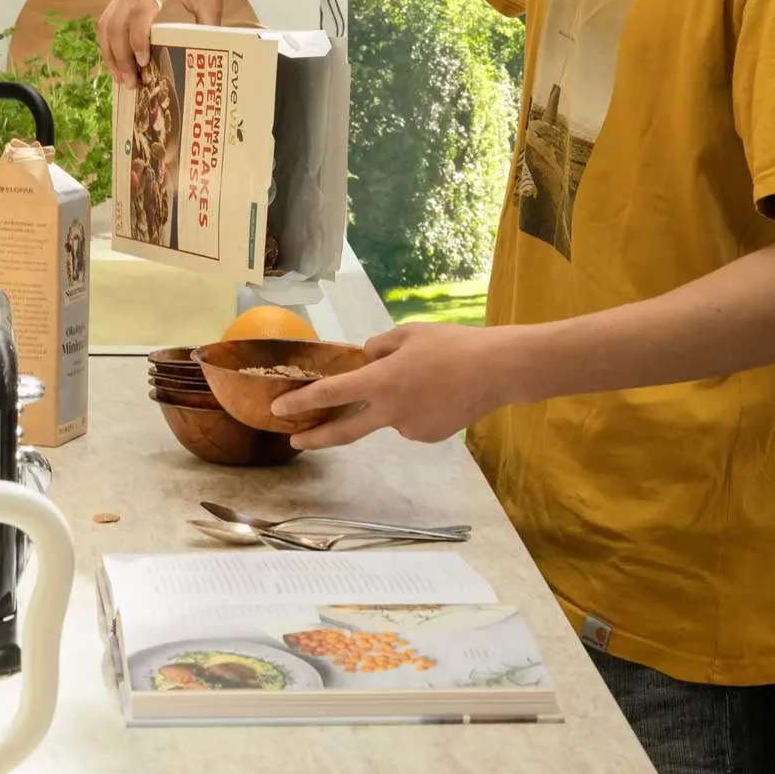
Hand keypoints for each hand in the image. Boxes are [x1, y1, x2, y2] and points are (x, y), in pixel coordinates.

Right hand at [97, 0, 234, 85]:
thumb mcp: (211, 1)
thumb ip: (206, 30)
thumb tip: (201, 63)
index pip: (140, 12)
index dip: (138, 39)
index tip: (144, 63)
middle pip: (115, 21)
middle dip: (119, 55)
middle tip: (131, 83)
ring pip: (106, 22)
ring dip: (110, 52)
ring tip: (122, 78)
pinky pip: (109, 18)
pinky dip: (111, 41)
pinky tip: (120, 61)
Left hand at [273, 323, 513, 448]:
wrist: (495, 371)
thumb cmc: (451, 344)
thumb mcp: (407, 333)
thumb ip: (378, 349)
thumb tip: (364, 361)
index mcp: (381, 381)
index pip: (331, 394)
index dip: (301, 402)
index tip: (278, 409)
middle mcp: (390, 412)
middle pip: (344, 432)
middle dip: (316, 437)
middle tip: (295, 440)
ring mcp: (410, 429)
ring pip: (386, 416)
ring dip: (390, 402)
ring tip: (425, 377)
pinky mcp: (427, 437)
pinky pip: (408, 421)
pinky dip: (412, 408)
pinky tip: (436, 393)